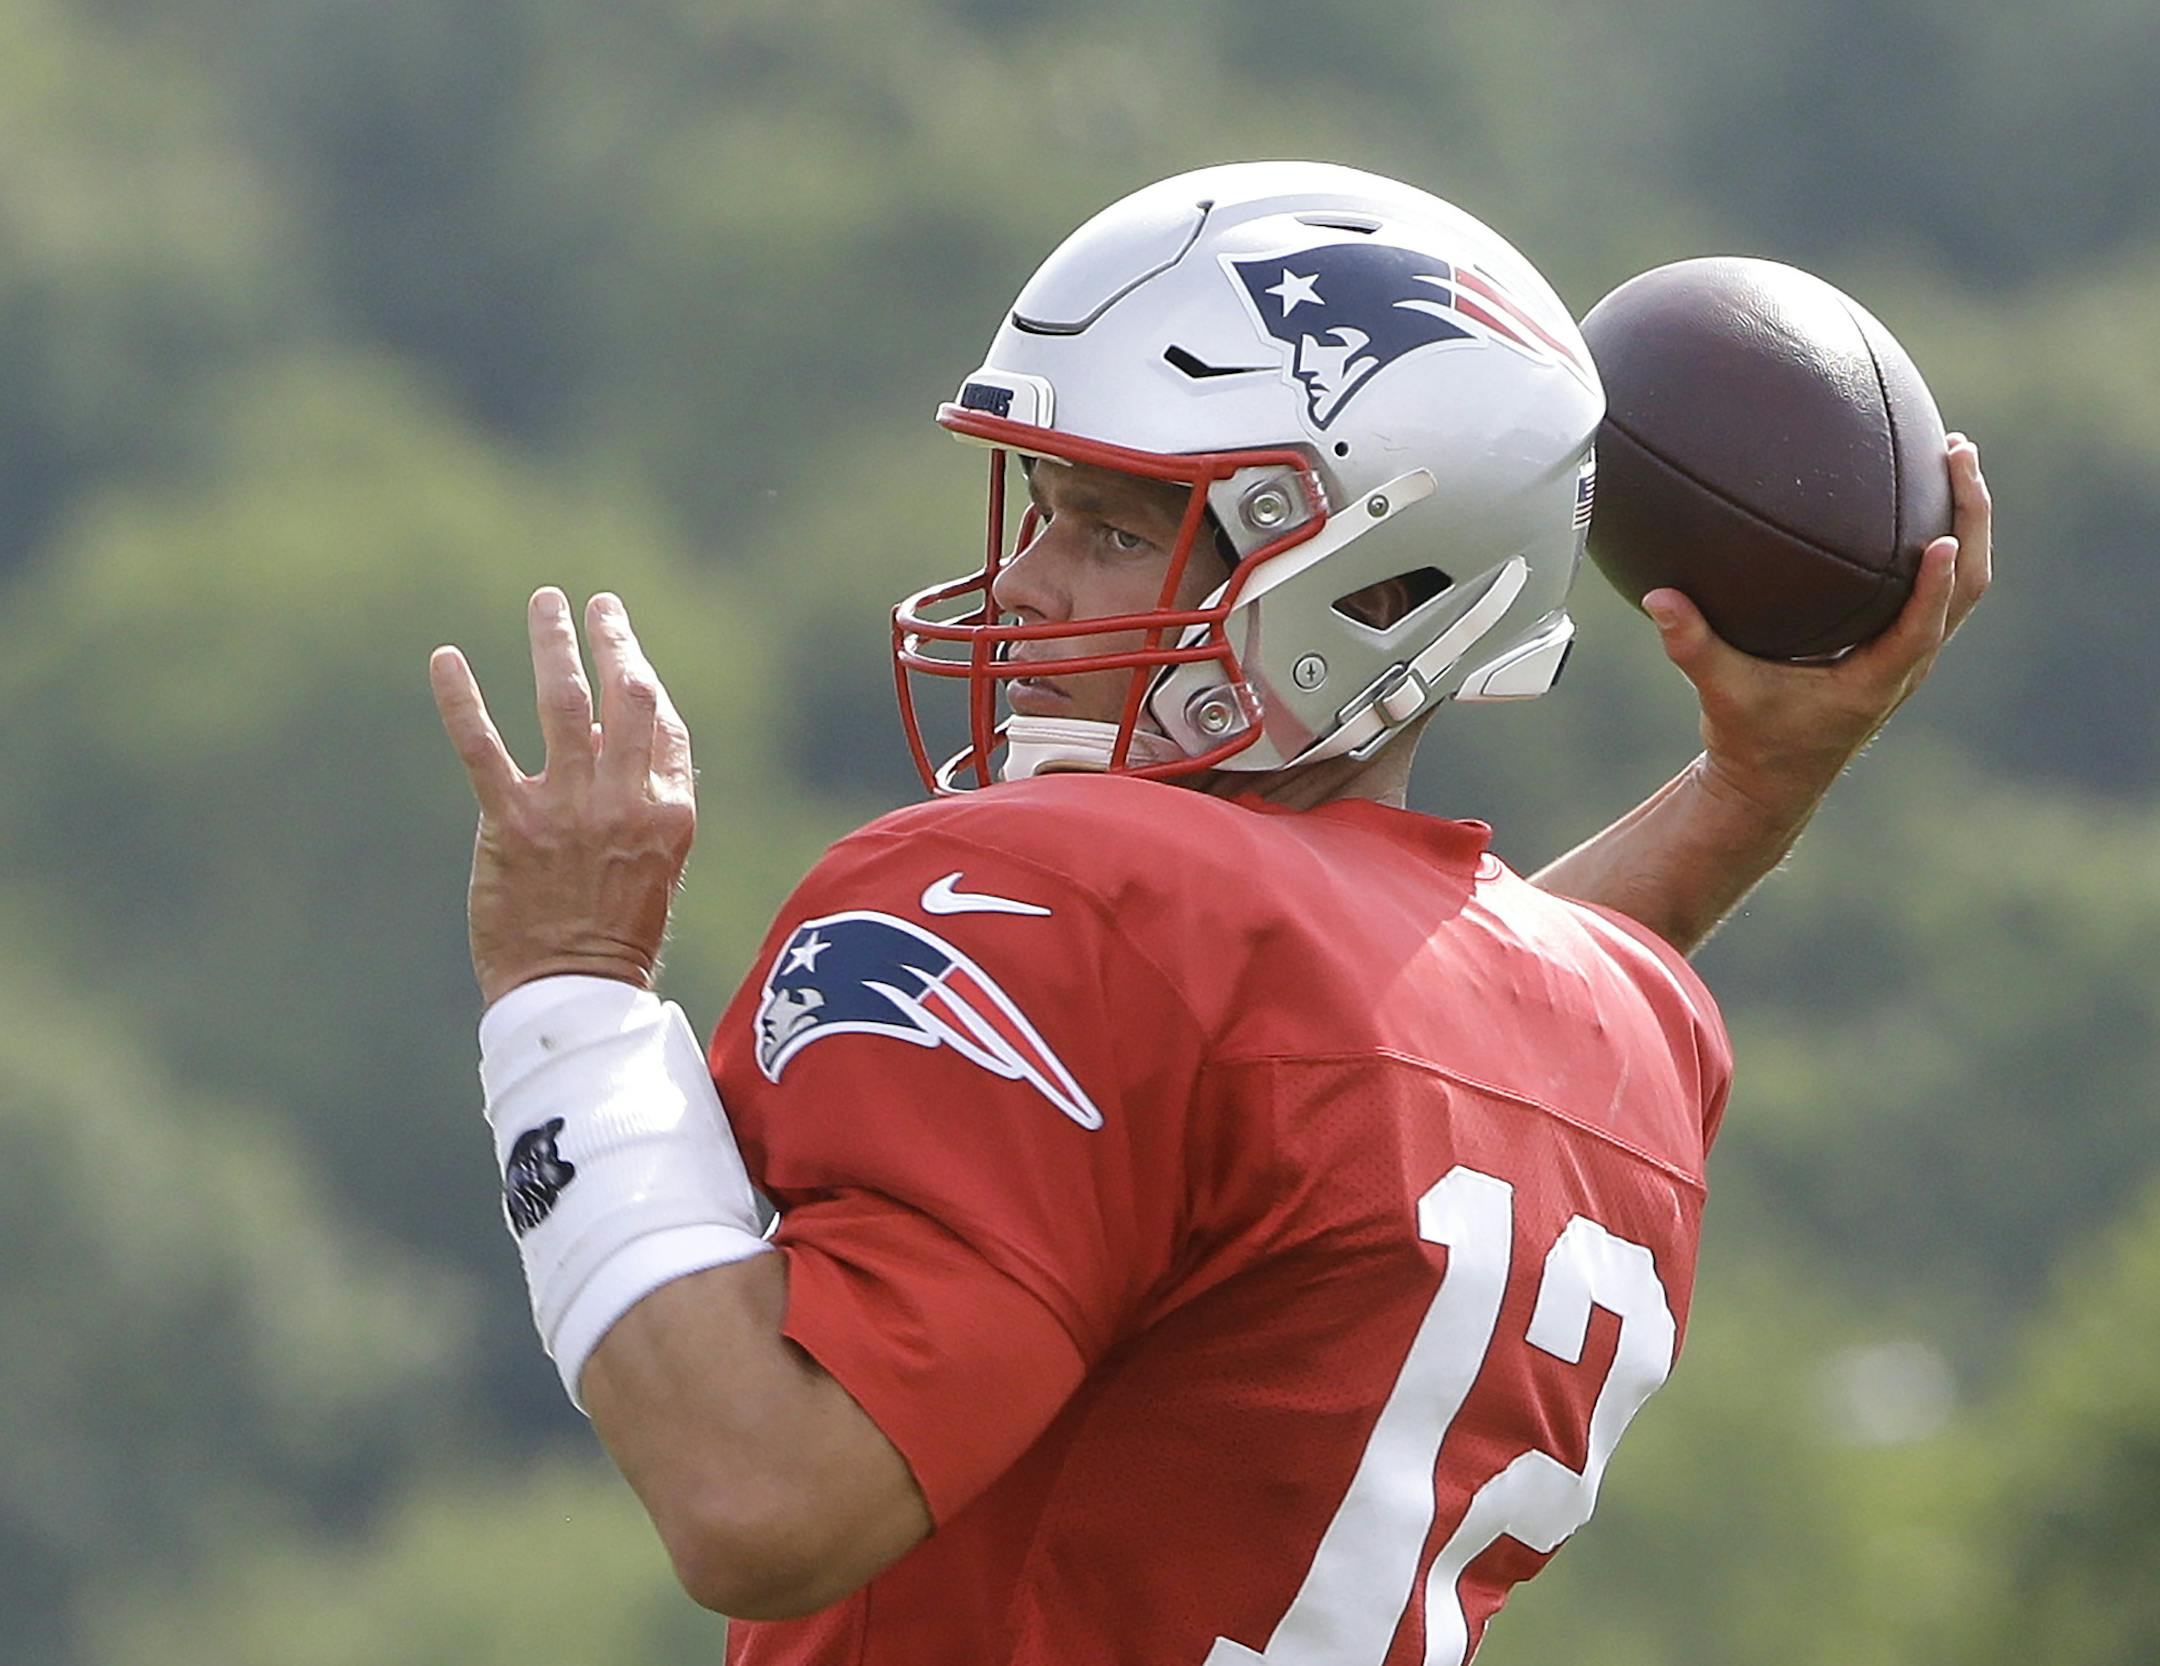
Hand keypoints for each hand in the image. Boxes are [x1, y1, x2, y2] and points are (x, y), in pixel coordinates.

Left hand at [430, 589, 696, 1005]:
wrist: (574, 993)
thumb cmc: (615, 938)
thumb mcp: (656, 867)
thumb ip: (642, 803)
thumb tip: (609, 743)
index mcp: (670, 812)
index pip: (664, 723)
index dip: (644, 676)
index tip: (626, 646)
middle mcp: (626, 799)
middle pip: (626, 696)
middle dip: (614, 641)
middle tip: (599, 605)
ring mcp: (570, 808)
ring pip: (563, 702)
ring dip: (554, 643)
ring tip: (546, 601)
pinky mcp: (513, 823)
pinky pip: (482, 746)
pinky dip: (460, 698)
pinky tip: (445, 657)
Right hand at [1642, 433, 1992, 825]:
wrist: (1773, 781)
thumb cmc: (1751, 741)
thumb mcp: (1720, 693)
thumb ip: (1691, 646)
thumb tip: (1659, 598)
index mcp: (1875, 682)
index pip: (1921, 627)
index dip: (1935, 584)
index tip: (1943, 536)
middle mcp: (1906, 666)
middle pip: (1967, 588)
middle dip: (1972, 517)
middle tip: (1958, 453)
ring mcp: (1911, 655)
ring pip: (1964, 584)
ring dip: (1968, 520)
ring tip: (1955, 458)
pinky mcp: (1901, 645)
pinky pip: (1940, 587)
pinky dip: (1943, 541)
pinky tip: (1920, 497)